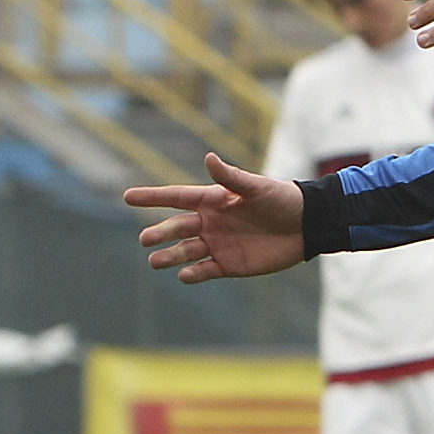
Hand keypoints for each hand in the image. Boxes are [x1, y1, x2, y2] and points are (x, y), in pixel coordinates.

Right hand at [124, 153, 308, 282]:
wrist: (306, 226)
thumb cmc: (282, 199)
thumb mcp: (257, 187)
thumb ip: (231, 178)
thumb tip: (208, 159)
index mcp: (213, 200)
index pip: (176, 198)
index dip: (152, 197)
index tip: (127, 197)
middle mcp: (210, 223)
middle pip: (177, 228)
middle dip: (159, 233)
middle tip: (145, 240)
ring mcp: (218, 244)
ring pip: (186, 251)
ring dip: (170, 257)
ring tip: (154, 262)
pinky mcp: (229, 265)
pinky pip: (205, 270)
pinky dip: (194, 274)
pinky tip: (185, 275)